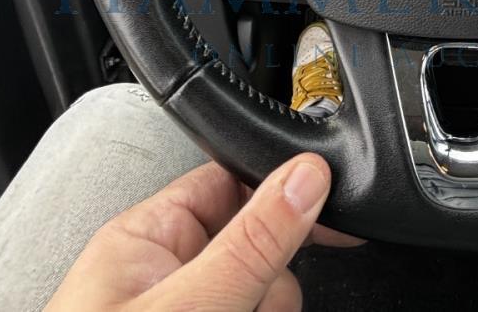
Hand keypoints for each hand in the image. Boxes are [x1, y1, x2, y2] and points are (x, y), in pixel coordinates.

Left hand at [46, 153, 360, 310]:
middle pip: (259, 252)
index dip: (278, 195)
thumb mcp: (192, 305)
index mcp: (149, 239)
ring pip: (264, 301)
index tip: (329, 210)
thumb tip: (304, 178)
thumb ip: (252, 241)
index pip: (229, 185)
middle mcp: (166, 277)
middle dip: (270, 289)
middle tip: (247, 309)